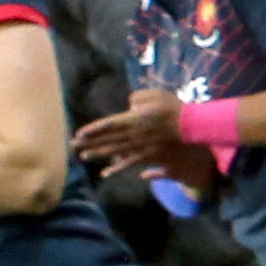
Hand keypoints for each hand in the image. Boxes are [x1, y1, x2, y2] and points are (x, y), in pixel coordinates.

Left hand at [75, 89, 222, 201]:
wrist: (192, 128)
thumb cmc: (175, 109)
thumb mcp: (157, 94)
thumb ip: (139, 97)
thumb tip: (129, 104)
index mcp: (134, 119)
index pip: (108, 125)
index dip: (93, 130)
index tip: (79, 134)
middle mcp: (133, 134)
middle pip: (108, 139)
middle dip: (90, 142)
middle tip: (73, 146)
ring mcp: (140, 147)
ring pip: (115, 151)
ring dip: (98, 153)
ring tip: (84, 156)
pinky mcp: (147, 156)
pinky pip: (129, 163)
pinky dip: (117, 168)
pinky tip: (106, 172)